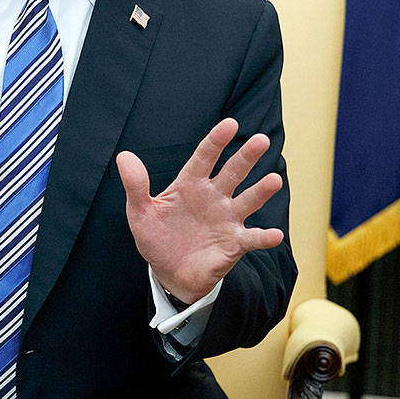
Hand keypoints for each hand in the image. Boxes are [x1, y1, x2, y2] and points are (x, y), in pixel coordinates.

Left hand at [116, 118, 283, 303]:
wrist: (169, 274)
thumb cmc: (157, 239)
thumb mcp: (140, 213)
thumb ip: (135, 186)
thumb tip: (124, 156)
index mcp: (190, 185)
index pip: (205, 157)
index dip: (216, 140)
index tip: (230, 124)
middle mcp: (214, 197)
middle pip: (233, 172)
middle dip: (247, 156)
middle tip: (261, 140)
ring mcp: (227, 219)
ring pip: (248, 200)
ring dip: (261, 191)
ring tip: (274, 180)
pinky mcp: (234, 243)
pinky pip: (252, 238)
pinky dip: (264, 237)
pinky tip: (274, 234)